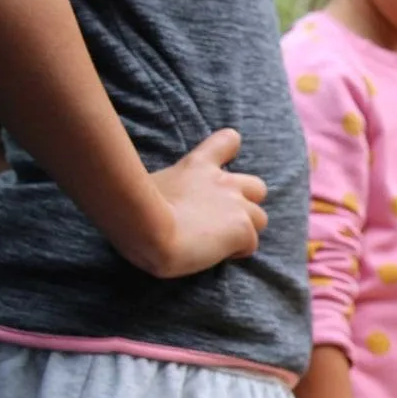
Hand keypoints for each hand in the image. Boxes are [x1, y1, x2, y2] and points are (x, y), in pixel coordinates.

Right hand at [140, 129, 267, 278]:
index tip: (228, 155)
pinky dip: (236, 253)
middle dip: (248, 204)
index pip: (227, 141)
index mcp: (197, 166)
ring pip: (260, 219)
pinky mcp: (243, 229)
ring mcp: (237, 205)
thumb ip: (169, 190)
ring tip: (218, 243)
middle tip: (223, 220)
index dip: (230, 148)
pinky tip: (215, 256)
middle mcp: (223, 182)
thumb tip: (163, 206)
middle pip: (258, 187)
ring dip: (244, 231)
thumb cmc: (136, 210)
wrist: (146, 227)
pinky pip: (250, 245)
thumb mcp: (150, 188)